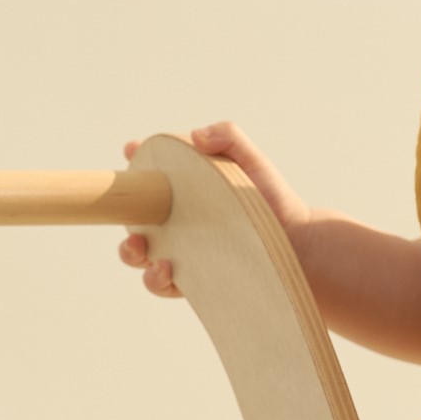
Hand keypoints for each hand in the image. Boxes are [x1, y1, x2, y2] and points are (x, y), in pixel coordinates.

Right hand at [116, 122, 307, 298]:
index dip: (133, 164)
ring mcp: (181, 252)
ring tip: (146, 252)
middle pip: (133, 218)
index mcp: (184, 190)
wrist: (298, 243)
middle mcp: (176, 222)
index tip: (132, 152)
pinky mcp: (191, 281)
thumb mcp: (251, 161)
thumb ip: (228, 137)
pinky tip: (168, 271)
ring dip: (131, 253)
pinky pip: (163, 284)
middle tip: (131, 213)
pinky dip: (157, 280)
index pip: (148, 176)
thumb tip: (197, 135)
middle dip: (121, 217)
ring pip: (141, 255)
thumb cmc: (272, 199)